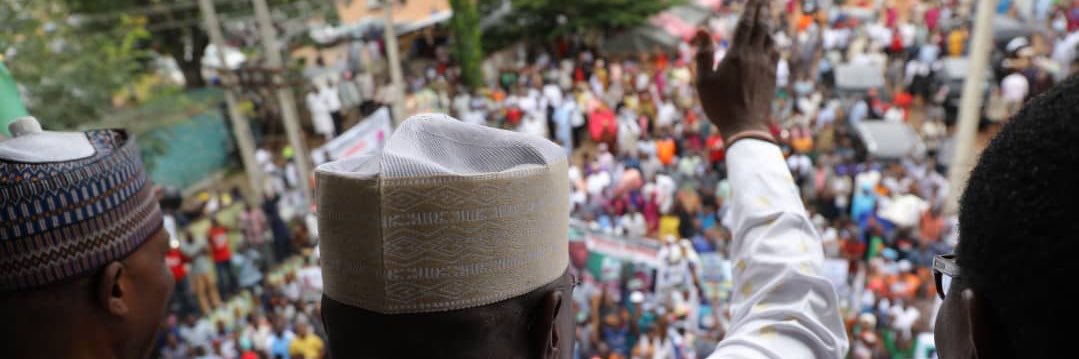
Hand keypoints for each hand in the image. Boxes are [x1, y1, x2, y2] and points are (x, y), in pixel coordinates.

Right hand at [694, 0, 777, 145]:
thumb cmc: (720, 106)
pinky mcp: (772, 76)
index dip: (750, 8)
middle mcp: (754, 57)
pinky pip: (775, 52)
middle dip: (763, 10)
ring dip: (769, 23)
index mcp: (736, 55)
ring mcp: (766, 66)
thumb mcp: (703, 81)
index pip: (746, 24)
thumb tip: (702, 29)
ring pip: (770, 38)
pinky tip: (772, 40)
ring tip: (768, 13)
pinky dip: (773, 41)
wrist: (746, 127)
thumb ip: (703, 53)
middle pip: (761, 26)